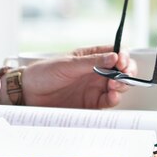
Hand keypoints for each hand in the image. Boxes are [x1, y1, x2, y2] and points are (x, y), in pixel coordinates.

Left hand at [20, 45, 136, 108]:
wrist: (29, 93)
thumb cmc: (44, 73)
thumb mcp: (68, 64)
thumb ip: (92, 62)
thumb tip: (114, 57)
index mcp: (91, 56)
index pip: (116, 52)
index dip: (123, 56)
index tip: (122, 62)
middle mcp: (96, 71)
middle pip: (121, 70)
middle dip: (127, 72)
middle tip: (122, 75)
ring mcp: (94, 87)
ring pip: (118, 86)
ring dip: (121, 85)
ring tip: (114, 85)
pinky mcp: (91, 103)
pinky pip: (108, 101)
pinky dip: (114, 99)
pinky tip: (112, 96)